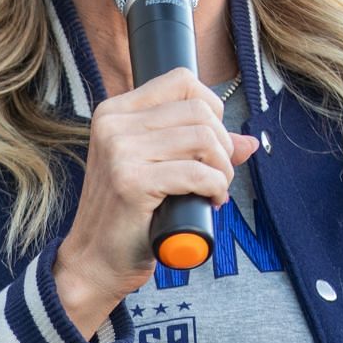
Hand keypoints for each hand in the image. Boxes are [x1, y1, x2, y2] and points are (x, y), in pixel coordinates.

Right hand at [52, 68, 257, 334]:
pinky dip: (216, 188)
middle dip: (222, 145)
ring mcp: (120, 151)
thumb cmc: (126, 217)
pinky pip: (198, 172)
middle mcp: (114, 125)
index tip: (211, 143)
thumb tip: (248, 142)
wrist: (94, 261)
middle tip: (217, 175)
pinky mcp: (132, 181)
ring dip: (222, 168)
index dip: (211, 108)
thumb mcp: (157, 171)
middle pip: (199, 110)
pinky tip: (210, 202)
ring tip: (214, 190)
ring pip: (203, 137)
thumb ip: (197, 150)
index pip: (181, 81)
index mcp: (115, 113)